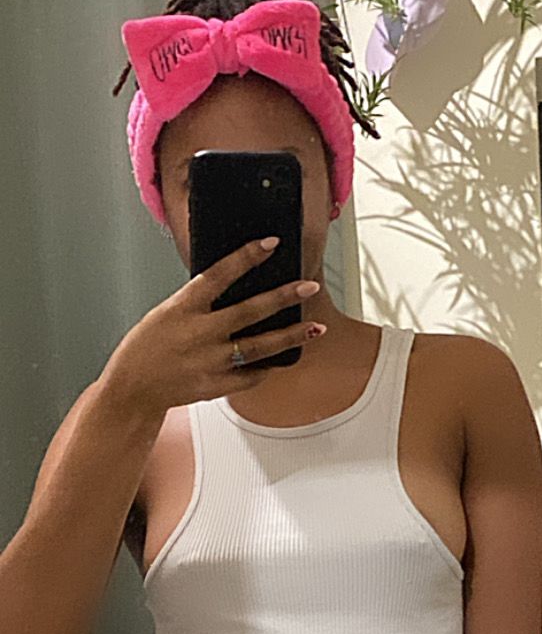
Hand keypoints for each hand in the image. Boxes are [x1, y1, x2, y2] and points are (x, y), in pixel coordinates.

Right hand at [100, 237, 326, 419]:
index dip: (246, 257)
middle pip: (250, 312)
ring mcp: (212, 361)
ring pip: (260, 347)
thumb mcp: (168, 313)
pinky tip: (284, 357)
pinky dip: (268, 366)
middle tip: (309, 287)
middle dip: (284, 297)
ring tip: (316, 328)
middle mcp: (201, 333)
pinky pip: (252, 375)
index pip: (219, 275)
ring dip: (291, 336)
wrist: (134, 389)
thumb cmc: (146, 348)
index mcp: (184, 308)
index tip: (271, 244)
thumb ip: (200, 303)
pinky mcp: (218, 385)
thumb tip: (233, 289)